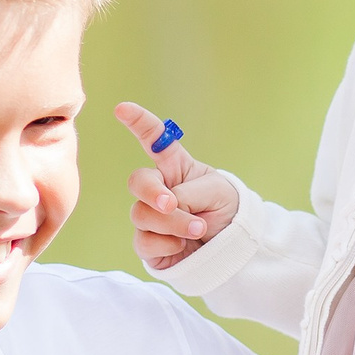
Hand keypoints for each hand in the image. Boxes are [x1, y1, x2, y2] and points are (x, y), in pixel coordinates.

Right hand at [115, 103, 239, 270]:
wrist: (232, 247)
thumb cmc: (226, 210)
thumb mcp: (217, 192)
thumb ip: (190, 193)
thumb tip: (165, 207)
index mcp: (176, 167)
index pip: (154, 140)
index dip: (139, 123)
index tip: (122, 108)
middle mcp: (158, 189)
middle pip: (137, 181)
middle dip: (153, 192)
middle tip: (171, 204)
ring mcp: (149, 217)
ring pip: (142, 215)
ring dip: (174, 224)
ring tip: (200, 229)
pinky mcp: (147, 244)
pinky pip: (143, 242)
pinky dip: (167, 245)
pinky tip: (183, 245)